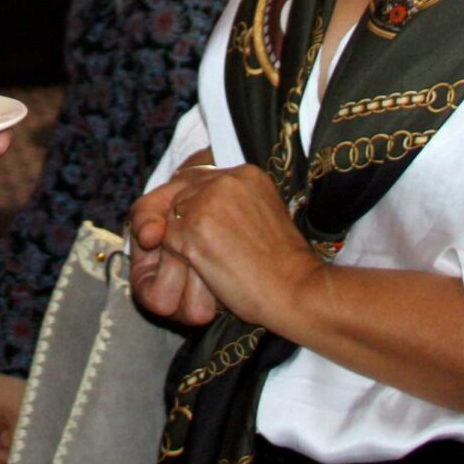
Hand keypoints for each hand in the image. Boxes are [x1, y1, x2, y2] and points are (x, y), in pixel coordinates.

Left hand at [133, 162, 321, 332]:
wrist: (298, 290)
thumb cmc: (283, 267)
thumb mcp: (259, 219)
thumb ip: (228, 207)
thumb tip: (189, 212)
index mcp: (246, 174)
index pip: (197, 176)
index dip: (184, 201)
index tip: (181, 225)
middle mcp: (226, 179)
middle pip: (176, 192)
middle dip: (171, 220)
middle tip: (178, 246)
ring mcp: (208, 201)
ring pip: (169, 218)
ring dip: (177, 245)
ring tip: (201, 265)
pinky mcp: (194, 229)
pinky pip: (166, 244)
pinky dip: (175, 264)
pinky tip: (200, 275)